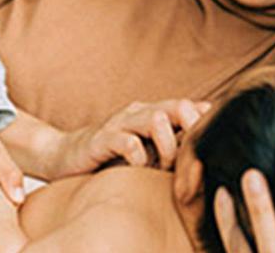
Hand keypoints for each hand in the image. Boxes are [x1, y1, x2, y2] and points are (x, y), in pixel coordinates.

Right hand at [51, 99, 210, 177]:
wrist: (62, 156)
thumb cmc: (110, 159)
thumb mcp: (146, 153)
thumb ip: (171, 149)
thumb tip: (206, 152)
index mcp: (153, 114)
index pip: (189, 108)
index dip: (204, 124)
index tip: (211, 147)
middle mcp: (139, 113)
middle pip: (178, 107)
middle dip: (191, 131)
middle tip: (190, 158)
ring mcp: (120, 124)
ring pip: (155, 120)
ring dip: (167, 146)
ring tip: (164, 166)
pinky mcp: (101, 139)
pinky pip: (127, 142)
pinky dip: (139, 156)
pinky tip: (139, 168)